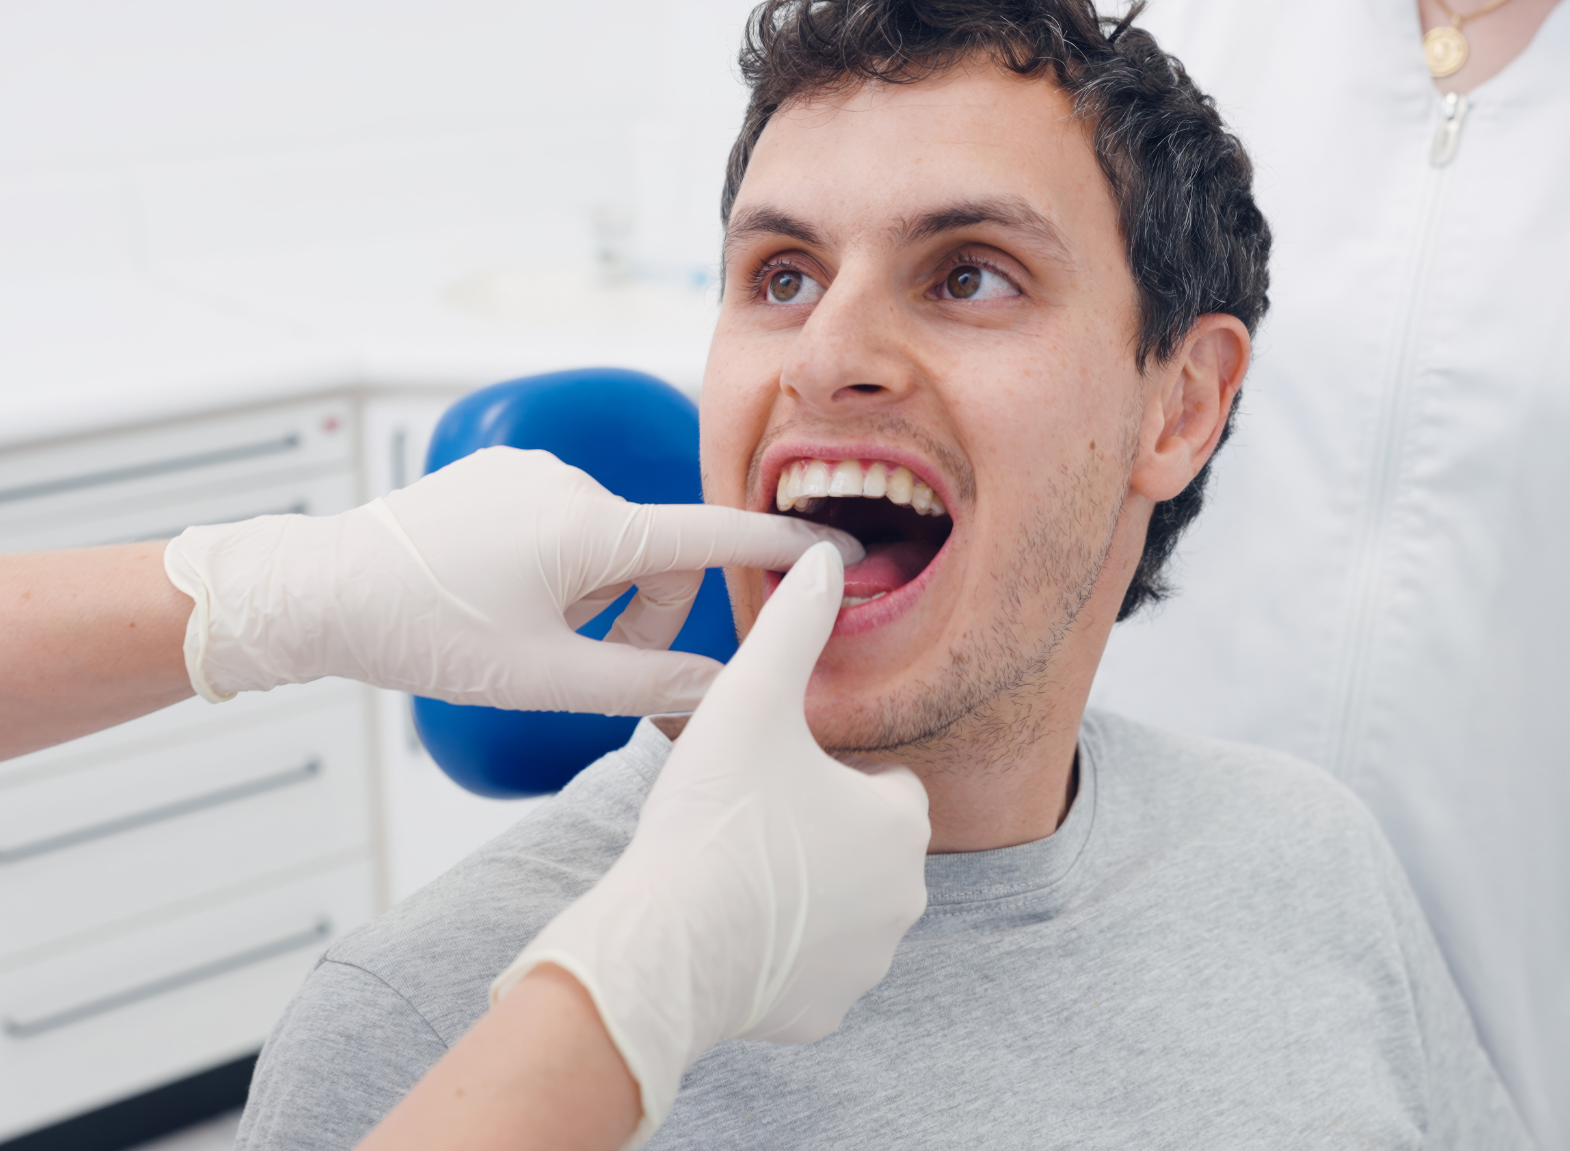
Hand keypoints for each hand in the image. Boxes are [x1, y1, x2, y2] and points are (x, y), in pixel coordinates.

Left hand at [163, 446, 860, 713]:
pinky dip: (555, 569)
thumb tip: (721, 689)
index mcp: (593, 528)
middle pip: (653, 555)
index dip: (779, 545)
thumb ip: (646, 682)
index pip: (713, 535)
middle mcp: (570, 484)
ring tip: (521, 634)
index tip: (834, 546)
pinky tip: (498, 599)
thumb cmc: (426, 635)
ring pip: (604, 545)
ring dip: (590, 596)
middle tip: (581, 665)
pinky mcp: (497, 476)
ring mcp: (531, 473)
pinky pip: (560, 524)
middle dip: (638, 613)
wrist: (318, 590)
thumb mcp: (545, 677)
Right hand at [489, 542, 930, 1146]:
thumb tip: (823, 557)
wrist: (666, 943)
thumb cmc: (713, 819)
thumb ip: (794, 625)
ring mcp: (867, 962)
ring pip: (843, 910)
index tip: (778, 777)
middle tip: (752, 823)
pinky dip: (782, 953)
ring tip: (739, 873)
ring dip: (806, 892)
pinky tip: (734, 927)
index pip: (886, 784)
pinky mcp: (823, 1012)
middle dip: (822, 834)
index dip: (831, 773)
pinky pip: (812, 970)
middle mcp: (904, 896)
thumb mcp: (751, 699)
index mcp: (899, 821)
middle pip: (867, 848)